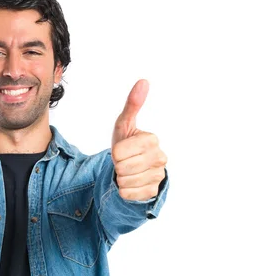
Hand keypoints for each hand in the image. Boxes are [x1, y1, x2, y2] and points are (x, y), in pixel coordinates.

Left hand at [111, 79, 166, 200]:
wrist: (132, 168)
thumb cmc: (127, 144)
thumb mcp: (125, 125)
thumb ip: (132, 105)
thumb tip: (143, 81)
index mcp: (152, 140)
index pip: (119, 152)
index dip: (115, 153)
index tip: (122, 150)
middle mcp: (160, 158)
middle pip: (122, 167)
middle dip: (118, 166)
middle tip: (124, 162)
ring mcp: (158, 176)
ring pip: (125, 181)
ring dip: (121, 178)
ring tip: (128, 171)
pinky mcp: (153, 192)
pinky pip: (128, 194)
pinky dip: (124, 191)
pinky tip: (131, 183)